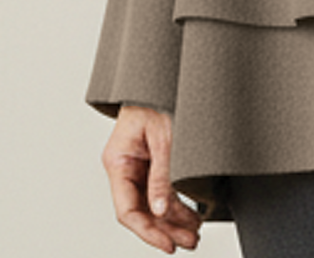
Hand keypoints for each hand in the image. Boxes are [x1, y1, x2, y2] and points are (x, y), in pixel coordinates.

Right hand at [102, 105, 201, 252]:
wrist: (165, 72)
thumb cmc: (158, 96)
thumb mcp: (165, 137)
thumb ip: (163, 175)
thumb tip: (162, 210)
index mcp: (119, 161)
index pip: (128, 210)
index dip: (148, 231)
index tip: (168, 244)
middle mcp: (126, 165)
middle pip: (142, 209)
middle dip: (165, 229)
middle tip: (189, 242)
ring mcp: (139, 163)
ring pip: (154, 202)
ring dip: (174, 219)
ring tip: (194, 233)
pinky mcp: (153, 159)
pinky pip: (162, 188)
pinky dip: (177, 202)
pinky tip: (191, 214)